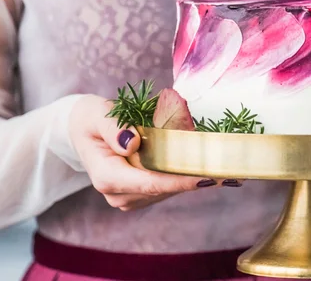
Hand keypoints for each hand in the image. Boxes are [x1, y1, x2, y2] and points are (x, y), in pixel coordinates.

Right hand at [69, 95, 223, 210]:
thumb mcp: (96, 114)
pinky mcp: (138, 192)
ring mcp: (128, 196)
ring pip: (167, 190)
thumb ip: (113, 127)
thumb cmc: (90, 119)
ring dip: (193, 179)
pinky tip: (206, 168)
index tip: (207, 177)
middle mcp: (118, 194)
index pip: (150, 183)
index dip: (180, 182)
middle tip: (229, 172)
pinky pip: (165, 186)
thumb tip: (132, 144)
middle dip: (194, 180)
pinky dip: (184, 177)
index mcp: (107, 177)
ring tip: (224, 170)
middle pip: (163, 189)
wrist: (81, 130)